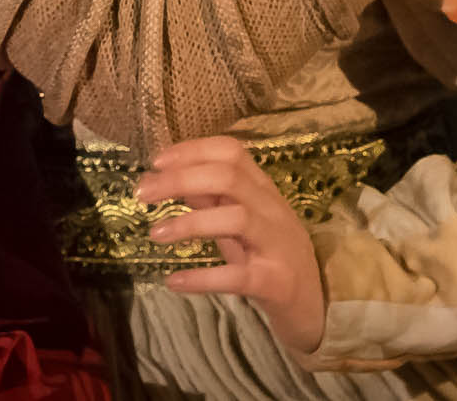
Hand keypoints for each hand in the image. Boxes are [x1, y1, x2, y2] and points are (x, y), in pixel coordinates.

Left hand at [136, 136, 324, 355]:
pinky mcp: (275, 283)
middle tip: (142, 193)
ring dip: (190, 223)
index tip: (155, 162)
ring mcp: (276, 245)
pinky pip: (238, 276)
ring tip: (154, 234)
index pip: (231, 152)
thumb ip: (212, 199)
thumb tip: (172, 177)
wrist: (314, 305)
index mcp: (264, 190)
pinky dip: (203, 278)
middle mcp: (273, 210)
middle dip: (181, 179)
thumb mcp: (242, 222)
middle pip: (229, 178)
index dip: (192, 150)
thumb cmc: (271, 256)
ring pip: (237, 219)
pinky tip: (174, 281)